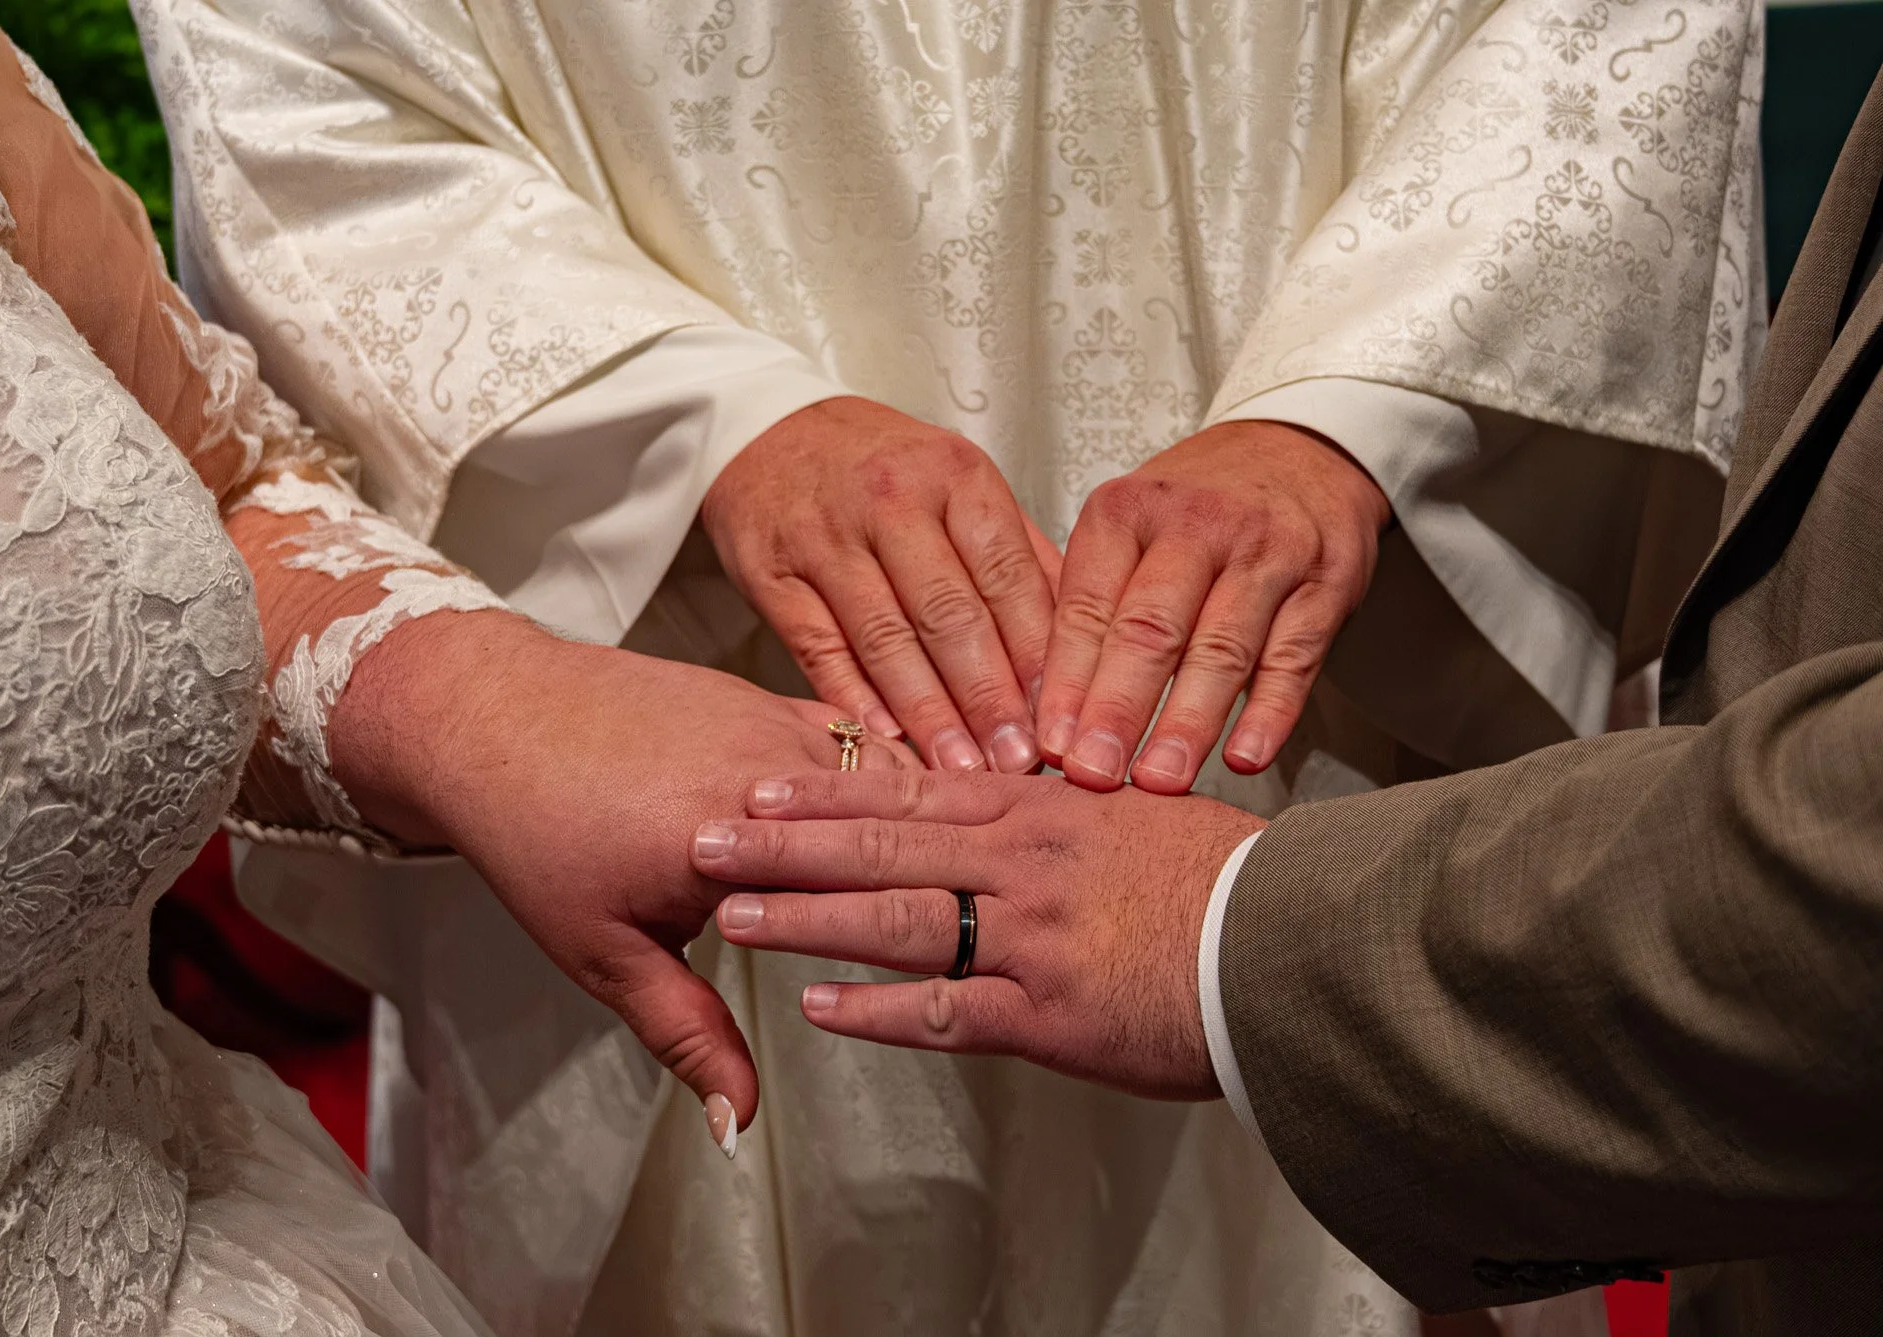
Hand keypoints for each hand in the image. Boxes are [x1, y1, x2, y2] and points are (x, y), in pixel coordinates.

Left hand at [327, 610, 914, 1151]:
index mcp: (730, 847)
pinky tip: (889, 807)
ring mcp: (770, 724)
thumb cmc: (538, 831)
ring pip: (883, 777)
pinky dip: (881, 772)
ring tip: (938, 870)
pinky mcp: (764, 695)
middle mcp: (764, 777)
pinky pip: (852, 735)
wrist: (495, 718)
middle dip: (924, 880)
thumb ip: (687, 1035)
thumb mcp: (606, 955)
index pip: (853, 907)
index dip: (897, 945)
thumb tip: (739, 1118)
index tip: (929, 973)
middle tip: (959, 923)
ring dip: (910, 823)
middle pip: (887, 837)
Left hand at [689, 769, 1264, 1099]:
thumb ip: (1064, 806)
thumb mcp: (1140, 812)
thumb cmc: (1226, 879)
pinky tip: (816, 1010)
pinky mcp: (1048, 1011)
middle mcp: (1021, 864)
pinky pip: (943, 1010)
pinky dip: (874, 1011)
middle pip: (879, 845)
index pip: (911, 789)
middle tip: (705, 836)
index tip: (761, 778)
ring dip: (806, 918)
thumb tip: (1016, 786)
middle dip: (784, 844)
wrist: (1293, 940)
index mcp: (1040, 811)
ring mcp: (1029, 936)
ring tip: (732, 916)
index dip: (827, 787)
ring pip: (894, 919)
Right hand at [703, 397, 1061, 774]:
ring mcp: (826, 537)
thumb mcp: (960, 482)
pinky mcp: (772, 574)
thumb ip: (1018, 555)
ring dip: (927, 713)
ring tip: (960, 771)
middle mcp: (892, 501)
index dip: (1036, 654)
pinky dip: (854, 699)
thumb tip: (1079, 637)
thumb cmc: (882, 467)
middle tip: (1017, 762)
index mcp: (956, 476)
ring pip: (885, 638)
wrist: (767, 431)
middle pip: (949, 613)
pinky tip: (886, 740)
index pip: (1007, 576)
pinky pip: (819, 647)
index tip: (1061, 718)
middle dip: (988, 697)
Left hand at [1037, 420, 1389, 792]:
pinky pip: (1294, 658)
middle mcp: (1196, 525)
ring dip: (1187, 723)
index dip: (1066, 681)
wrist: (1300, 451)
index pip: (1087, 606)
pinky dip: (1269, 713)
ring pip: (1222, 649)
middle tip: (1093, 774)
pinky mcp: (1326, 583)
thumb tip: (1041, 707)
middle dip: (1118, 709)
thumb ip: (1089, 602)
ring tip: (1159, 781)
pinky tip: (1243, 758)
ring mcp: (1267, 552)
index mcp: (1126, 511)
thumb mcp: (1129, 527)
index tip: (1049, 744)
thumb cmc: (1197, 509)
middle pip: (1150, 629)